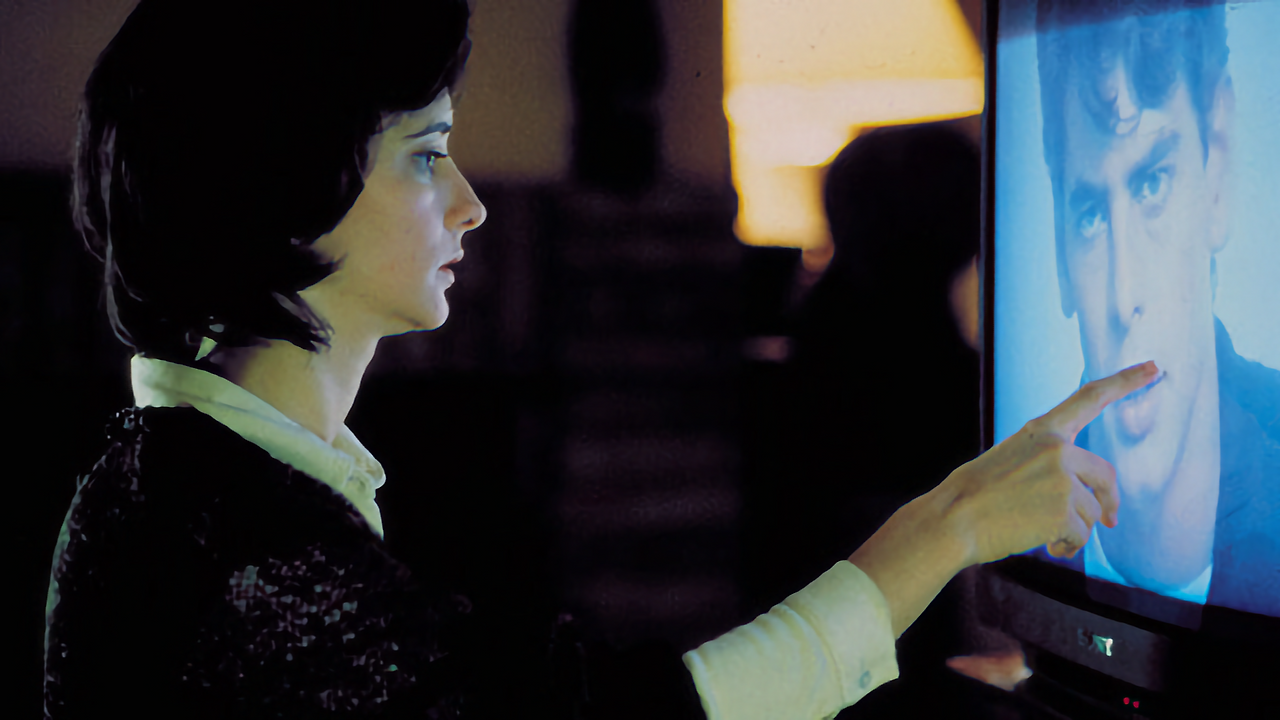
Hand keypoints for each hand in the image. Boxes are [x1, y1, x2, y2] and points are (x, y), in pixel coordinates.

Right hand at [935, 361, 1159, 566]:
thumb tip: (1090, 506)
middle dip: (1108, 502)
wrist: (953, 519)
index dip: (1125, 381)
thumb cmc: (975, 496)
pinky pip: (1082, 536)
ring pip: (1092, 513)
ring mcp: (1062, 480)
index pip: (1089, 398)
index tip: (1153, 367)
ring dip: (1073, 529)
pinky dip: (1066, 546)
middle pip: (1106, 476)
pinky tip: (1044, 544)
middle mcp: (1058, 450)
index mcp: (1042, 431)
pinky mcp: (1064, 511)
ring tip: (1040, 532)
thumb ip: (1048, 468)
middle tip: (1111, 520)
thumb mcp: (1009, 462)